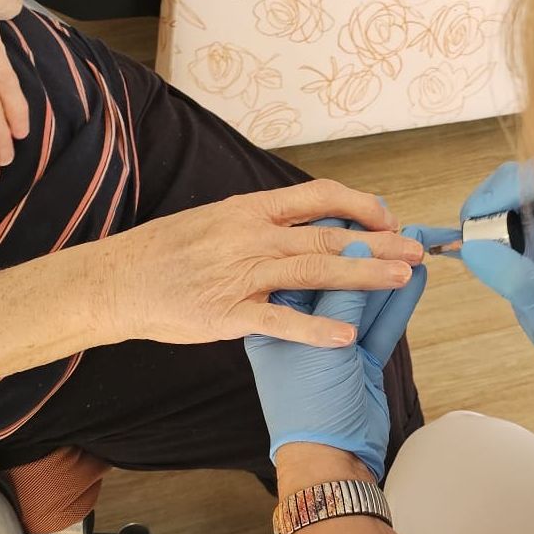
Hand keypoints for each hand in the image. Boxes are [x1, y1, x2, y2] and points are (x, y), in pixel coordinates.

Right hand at [102, 179, 423, 347]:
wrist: (115, 280)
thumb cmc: (167, 251)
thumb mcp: (218, 219)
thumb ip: (264, 221)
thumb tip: (310, 220)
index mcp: (251, 209)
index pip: (319, 196)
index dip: (359, 205)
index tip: (387, 218)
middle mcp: (252, 236)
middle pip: (328, 236)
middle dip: (379, 243)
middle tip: (418, 250)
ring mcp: (241, 275)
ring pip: (314, 272)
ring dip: (363, 276)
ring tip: (402, 278)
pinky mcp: (228, 313)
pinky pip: (279, 321)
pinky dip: (314, 330)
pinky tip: (346, 337)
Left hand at [245, 236, 428, 475]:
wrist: (327, 461)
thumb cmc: (307, 406)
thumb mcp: (320, 342)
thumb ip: (340, 294)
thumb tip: (360, 246)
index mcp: (273, 313)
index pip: (305, 262)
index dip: (335, 236)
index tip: (364, 213)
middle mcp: (302, 325)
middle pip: (339, 275)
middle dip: (371, 250)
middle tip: (400, 226)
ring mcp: (334, 343)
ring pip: (366, 298)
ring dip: (391, 272)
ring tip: (417, 244)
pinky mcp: (362, 361)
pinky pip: (383, 323)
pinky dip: (400, 302)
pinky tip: (417, 279)